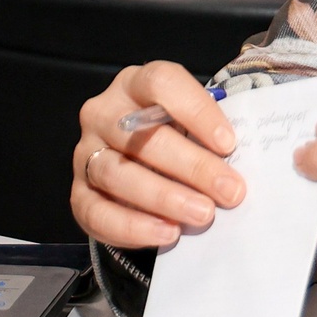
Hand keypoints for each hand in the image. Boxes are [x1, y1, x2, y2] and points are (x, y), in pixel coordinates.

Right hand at [72, 60, 242, 248]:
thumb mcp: (192, 125)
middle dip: (191, 165)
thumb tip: (239, 173)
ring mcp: (86, 153)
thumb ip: (211, 138)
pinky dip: (133, 226)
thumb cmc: (177, 139)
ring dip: (164, 197)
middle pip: (141, 135)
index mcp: (134, 84)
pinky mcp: (78, 193)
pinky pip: (97, 212)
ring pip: (117, 173)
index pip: (161, 83)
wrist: (142, 167)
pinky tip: (167, 233)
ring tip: (202, 214)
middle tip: (229, 191)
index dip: (196, 111)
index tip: (229, 143)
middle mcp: (103, 113)